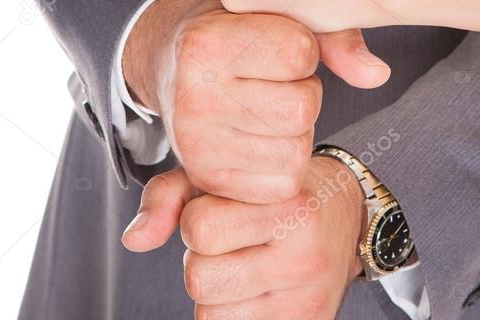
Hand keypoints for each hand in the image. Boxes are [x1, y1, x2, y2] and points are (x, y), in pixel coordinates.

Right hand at [121, 0, 323, 203]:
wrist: (172, 65)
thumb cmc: (235, 30)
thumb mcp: (271, 10)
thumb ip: (330, 34)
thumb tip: (377, 75)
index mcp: (205, 43)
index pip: (298, 53)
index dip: (303, 48)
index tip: (277, 43)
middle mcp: (194, 97)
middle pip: (301, 107)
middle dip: (303, 91)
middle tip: (274, 79)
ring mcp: (197, 144)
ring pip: (297, 149)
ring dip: (296, 129)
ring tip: (266, 104)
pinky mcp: (209, 179)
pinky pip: (283, 183)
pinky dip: (285, 162)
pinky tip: (262, 136)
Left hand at [124, 158, 362, 319]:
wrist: (344, 212)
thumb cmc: (274, 190)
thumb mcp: (227, 173)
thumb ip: (171, 194)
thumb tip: (135, 240)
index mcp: (287, 204)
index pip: (200, 227)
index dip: (196, 218)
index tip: (217, 209)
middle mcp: (302, 254)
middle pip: (200, 278)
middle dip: (202, 259)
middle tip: (229, 241)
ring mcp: (305, 298)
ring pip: (210, 314)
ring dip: (214, 291)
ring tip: (242, 262)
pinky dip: (231, 313)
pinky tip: (252, 287)